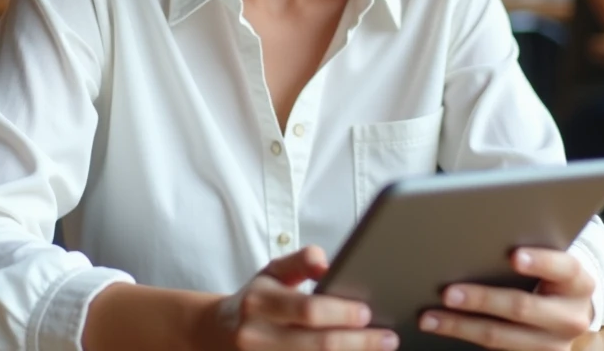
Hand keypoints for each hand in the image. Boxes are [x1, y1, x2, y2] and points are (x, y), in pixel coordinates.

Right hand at [207, 245, 397, 349]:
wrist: (216, 335)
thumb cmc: (254, 301)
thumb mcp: (271, 272)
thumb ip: (299, 261)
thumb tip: (326, 261)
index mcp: (259, 302)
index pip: (308, 310)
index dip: (341, 313)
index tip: (367, 312)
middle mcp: (257, 336)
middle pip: (318, 345)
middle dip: (358, 343)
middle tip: (388, 338)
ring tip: (378, 350)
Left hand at [419, 248, 593, 350]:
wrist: (569, 315)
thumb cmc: (551, 277)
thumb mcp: (553, 264)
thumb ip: (528, 252)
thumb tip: (479, 234)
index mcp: (579, 284)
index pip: (565, 268)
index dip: (540, 261)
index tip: (513, 256)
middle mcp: (570, 318)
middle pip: (522, 307)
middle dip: (482, 299)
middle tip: (448, 292)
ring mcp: (552, 345)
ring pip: (500, 337)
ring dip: (460, 325)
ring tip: (430, 316)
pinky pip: (493, 349)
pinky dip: (463, 336)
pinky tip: (441, 326)